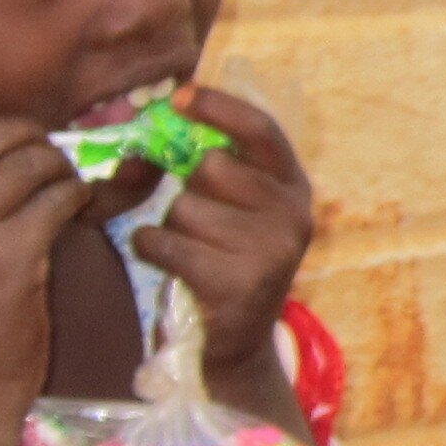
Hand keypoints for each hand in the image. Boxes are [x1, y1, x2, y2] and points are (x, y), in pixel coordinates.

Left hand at [132, 86, 313, 368]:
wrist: (235, 349)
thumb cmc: (225, 262)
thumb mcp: (239, 210)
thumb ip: (219, 167)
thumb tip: (166, 119)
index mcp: (294, 188)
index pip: (261, 130)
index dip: (219, 107)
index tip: (179, 96)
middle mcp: (292, 216)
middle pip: (211, 167)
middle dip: (187, 188)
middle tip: (198, 221)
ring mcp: (271, 252)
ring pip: (183, 207)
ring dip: (170, 226)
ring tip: (191, 252)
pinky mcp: (238, 285)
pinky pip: (164, 242)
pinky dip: (151, 249)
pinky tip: (168, 265)